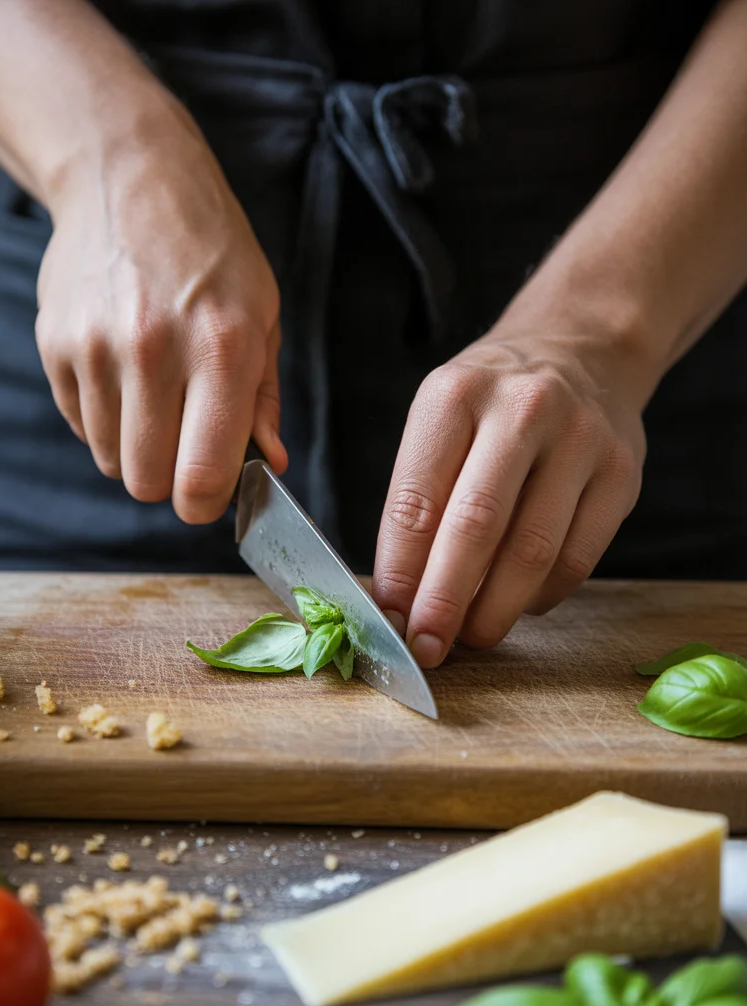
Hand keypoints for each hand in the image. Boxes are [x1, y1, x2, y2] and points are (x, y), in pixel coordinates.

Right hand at [35, 97, 286, 521]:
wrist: (129, 177)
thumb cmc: (211, 252)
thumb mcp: (262, 314)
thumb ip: (263, 399)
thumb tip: (269, 465)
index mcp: (222, 347)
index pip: (202, 475)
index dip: (207, 504)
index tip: (210, 495)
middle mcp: (154, 350)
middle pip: (148, 482)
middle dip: (169, 480)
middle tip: (183, 446)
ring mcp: (96, 347)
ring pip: (111, 461)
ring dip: (135, 446)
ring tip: (154, 394)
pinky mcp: (55, 344)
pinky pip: (81, 426)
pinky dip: (104, 418)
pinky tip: (122, 372)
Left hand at [373, 335, 647, 665]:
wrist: (580, 351)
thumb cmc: (491, 404)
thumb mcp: (441, 423)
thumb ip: (420, 500)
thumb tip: (402, 598)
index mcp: (455, 395)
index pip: (417, 500)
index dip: (400, 571)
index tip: (390, 619)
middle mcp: (522, 409)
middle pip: (475, 526)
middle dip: (444, 600)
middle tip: (427, 647)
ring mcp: (580, 439)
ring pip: (533, 551)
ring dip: (494, 609)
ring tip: (470, 637)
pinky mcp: (622, 474)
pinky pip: (577, 558)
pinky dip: (541, 596)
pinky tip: (519, 603)